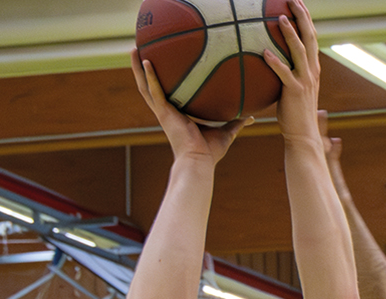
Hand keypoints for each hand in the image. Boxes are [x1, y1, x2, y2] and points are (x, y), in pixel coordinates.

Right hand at [131, 57, 250, 165]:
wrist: (200, 162)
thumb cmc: (210, 152)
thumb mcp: (226, 132)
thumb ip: (237, 122)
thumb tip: (251, 117)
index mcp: (176, 115)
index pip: (166, 94)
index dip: (161, 81)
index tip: (161, 66)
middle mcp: (166, 111)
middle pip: (149, 87)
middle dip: (143, 70)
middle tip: (139, 51)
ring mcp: (163, 112)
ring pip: (144, 86)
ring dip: (137, 68)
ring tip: (133, 49)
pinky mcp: (164, 113)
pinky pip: (154, 91)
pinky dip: (149, 76)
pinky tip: (146, 61)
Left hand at [258, 0, 324, 141]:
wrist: (303, 135)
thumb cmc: (294, 113)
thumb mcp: (293, 88)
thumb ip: (286, 72)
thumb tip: (270, 59)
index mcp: (313, 68)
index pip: (311, 37)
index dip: (306, 19)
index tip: (298, 3)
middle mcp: (312, 71)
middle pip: (309, 37)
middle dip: (302, 17)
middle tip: (293, 0)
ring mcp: (305, 81)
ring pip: (299, 52)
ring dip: (290, 34)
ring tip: (280, 18)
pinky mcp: (295, 92)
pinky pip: (284, 74)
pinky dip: (275, 62)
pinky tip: (265, 52)